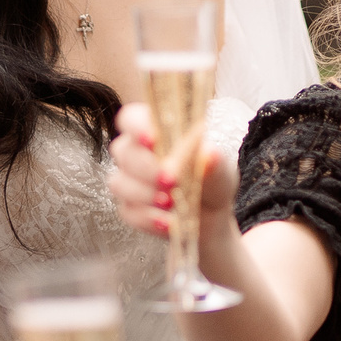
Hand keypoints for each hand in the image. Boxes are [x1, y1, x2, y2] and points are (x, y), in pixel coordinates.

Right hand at [108, 101, 235, 239]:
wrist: (212, 216)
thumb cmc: (211, 180)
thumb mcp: (221, 170)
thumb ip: (215, 162)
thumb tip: (209, 155)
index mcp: (154, 131)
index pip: (131, 118)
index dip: (136, 126)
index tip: (152, 140)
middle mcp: (135, 152)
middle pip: (123, 151)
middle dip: (146, 167)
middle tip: (171, 180)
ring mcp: (128, 181)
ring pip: (119, 183)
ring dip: (145, 194)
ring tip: (172, 203)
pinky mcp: (129, 208)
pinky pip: (128, 212)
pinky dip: (149, 218)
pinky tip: (168, 222)